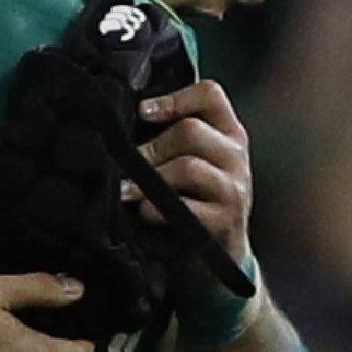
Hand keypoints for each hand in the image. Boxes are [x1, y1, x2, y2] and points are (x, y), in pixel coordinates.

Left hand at [126, 80, 252, 260]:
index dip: (174, 98)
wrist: (212, 256)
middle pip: (190, 131)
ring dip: (147, 180)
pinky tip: (143, 213)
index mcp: (226, 132)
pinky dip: (154, 209)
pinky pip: (184, 207)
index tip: (142, 112)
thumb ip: (166, 135)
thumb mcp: (185, 159)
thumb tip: (116, 118)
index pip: (210, 94)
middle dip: (149, 148)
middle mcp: (236, 155)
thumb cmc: (188, 199)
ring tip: (125, 191)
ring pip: (188, 167)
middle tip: (124, 164)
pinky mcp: (225, 221)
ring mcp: (235, 189)